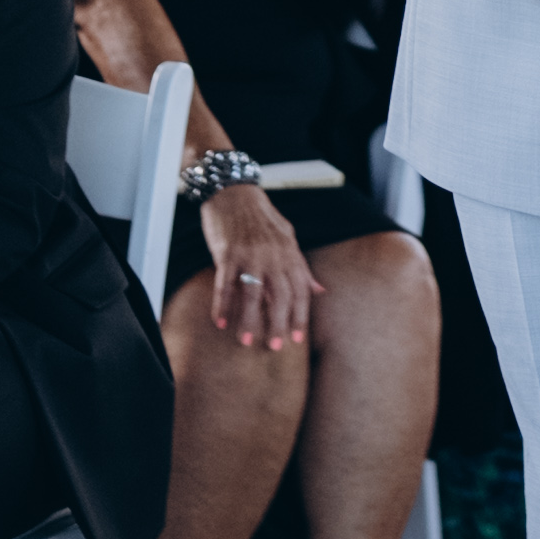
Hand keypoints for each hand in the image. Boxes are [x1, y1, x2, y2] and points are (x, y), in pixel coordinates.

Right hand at [193, 191, 312, 353]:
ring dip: (248, 320)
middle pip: (279, 296)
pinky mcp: (227, 253)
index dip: (299, 315)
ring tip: (245, 341)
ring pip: (252, 294)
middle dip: (277, 324)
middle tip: (273, 347)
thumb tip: (319, 290)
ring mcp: (249, 254)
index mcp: (290, 252)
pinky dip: (222, 305)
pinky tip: (220, 322)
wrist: (233, 191)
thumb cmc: (261, 216)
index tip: (296, 337)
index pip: (300, 289)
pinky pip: (225, 284)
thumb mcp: (287, 236)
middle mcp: (272, 255)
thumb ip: (302, 266)